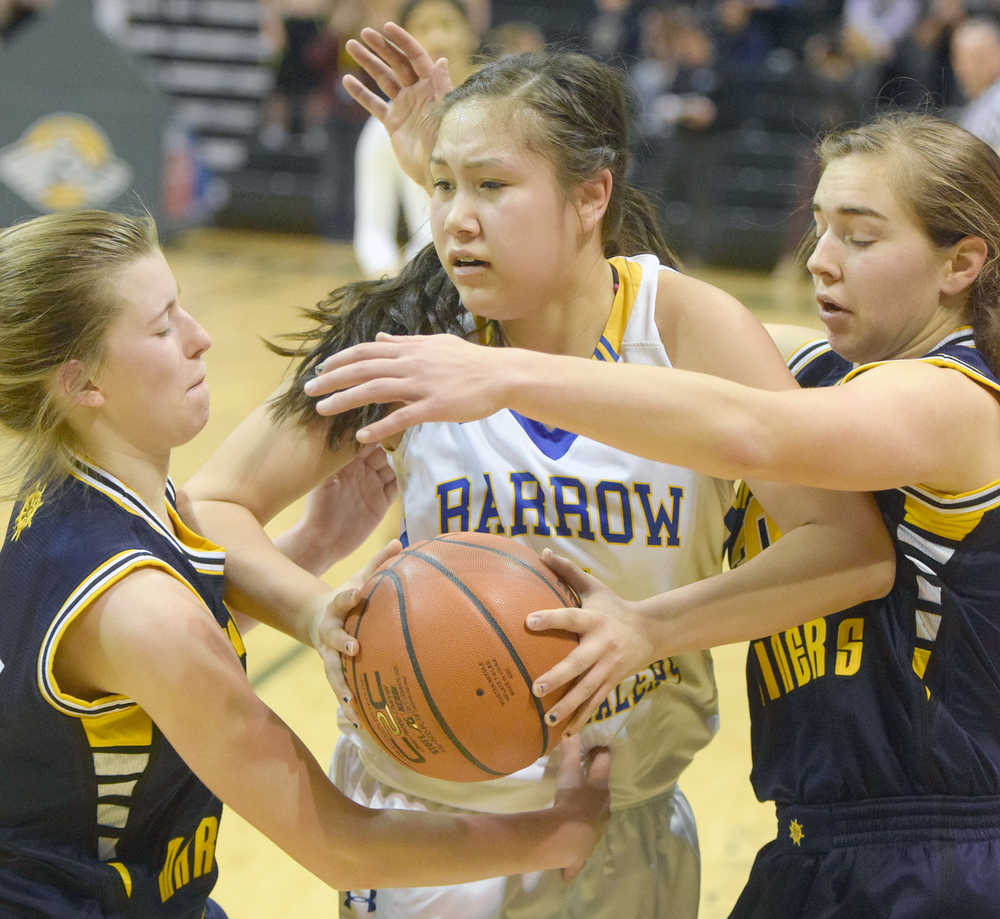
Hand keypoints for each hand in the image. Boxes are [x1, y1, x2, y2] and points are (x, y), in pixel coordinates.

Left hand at [283, 444, 397, 573]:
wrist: (324, 541)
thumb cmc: (318, 508)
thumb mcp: (325, 479)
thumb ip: (338, 458)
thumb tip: (347, 434)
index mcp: (347, 463)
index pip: (364, 442)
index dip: (373, 433)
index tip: (383, 425)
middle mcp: (361, 471)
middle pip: (382, 451)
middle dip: (390, 445)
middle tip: (401, 437)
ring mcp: (373, 486)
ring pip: (392, 467)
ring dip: (399, 461)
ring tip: (409, 452)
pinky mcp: (382, 502)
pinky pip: (397, 486)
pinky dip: (403, 479)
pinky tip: (407, 473)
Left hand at [304, 332, 509, 442]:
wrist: (501, 374)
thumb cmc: (470, 361)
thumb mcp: (435, 345)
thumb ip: (405, 344)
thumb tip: (378, 339)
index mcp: (410, 350)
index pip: (366, 352)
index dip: (340, 361)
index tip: (320, 371)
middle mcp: (411, 364)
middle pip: (362, 370)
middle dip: (331, 380)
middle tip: (307, 392)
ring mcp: (422, 385)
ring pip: (375, 391)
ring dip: (345, 401)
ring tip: (322, 412)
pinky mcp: (435, 406)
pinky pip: (402, 417)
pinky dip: (379, 427)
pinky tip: (361, 437)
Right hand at [308, 538, 402, 721]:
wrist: (315, 617)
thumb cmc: (348, 597)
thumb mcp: (359, 577)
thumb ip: (377, 562)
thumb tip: (399, 541)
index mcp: (336, 608)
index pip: (341, 599)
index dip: (347, 596)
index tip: (355, 593)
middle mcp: (329, 635)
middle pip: (333, 642)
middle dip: (342, 646)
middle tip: (355, 651)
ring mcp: (328, 657)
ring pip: (333, 675)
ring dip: (342, 690)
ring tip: (353, 706)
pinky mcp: (334, 673)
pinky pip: (342, 691)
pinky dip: (349, 708)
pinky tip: (361, 726)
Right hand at [342, 21, 452, 186]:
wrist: (436, 173)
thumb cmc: (446, 143)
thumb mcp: (445, 113)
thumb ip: (442, 86)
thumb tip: (440, 59)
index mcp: (432, 87)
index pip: (416, 57)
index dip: (403, 41)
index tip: (387, 28)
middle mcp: (417, 93)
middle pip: (397, 63)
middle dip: (381, 47)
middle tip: (363, 33)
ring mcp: (404, 107)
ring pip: (383, 79)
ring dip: (367, 63)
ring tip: (351, 46)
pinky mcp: (393, 123)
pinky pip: (374, 104)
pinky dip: (361, 93)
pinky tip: (346, 80)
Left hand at [528, 550, 654, 734]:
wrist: (651, 631)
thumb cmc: (614, 607)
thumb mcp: (595, 587)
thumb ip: (569, 572)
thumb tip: (543, 551)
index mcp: (595, 620)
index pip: (570, 617)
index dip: (551, 618)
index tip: (528, 621)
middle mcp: (602, 646)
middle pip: (579, 664)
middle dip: (559, 677)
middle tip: (536, 688)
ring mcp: (608, 668)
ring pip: (588, 690)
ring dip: (569, 707)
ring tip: (548, 718)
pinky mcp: (612, 683)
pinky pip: (596, 703)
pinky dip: (581, 719)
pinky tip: (565, 735)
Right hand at [550, 734, 610, 881]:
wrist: (568, 837)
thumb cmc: (571, 800)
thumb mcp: (568, 772)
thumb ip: (569, 751)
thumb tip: (571, 731)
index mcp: (600, 791)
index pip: (604, 767)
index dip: (601, 756)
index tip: (599, 748)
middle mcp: (602, 811)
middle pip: (603, 796)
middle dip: (597, 789)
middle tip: (586, 782)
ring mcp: (595, 833)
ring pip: (596, 824)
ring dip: (589, 820)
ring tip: (578, 817)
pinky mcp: (583, 854)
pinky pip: (578, 859)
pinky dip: (573, 864)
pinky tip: (567, 873)